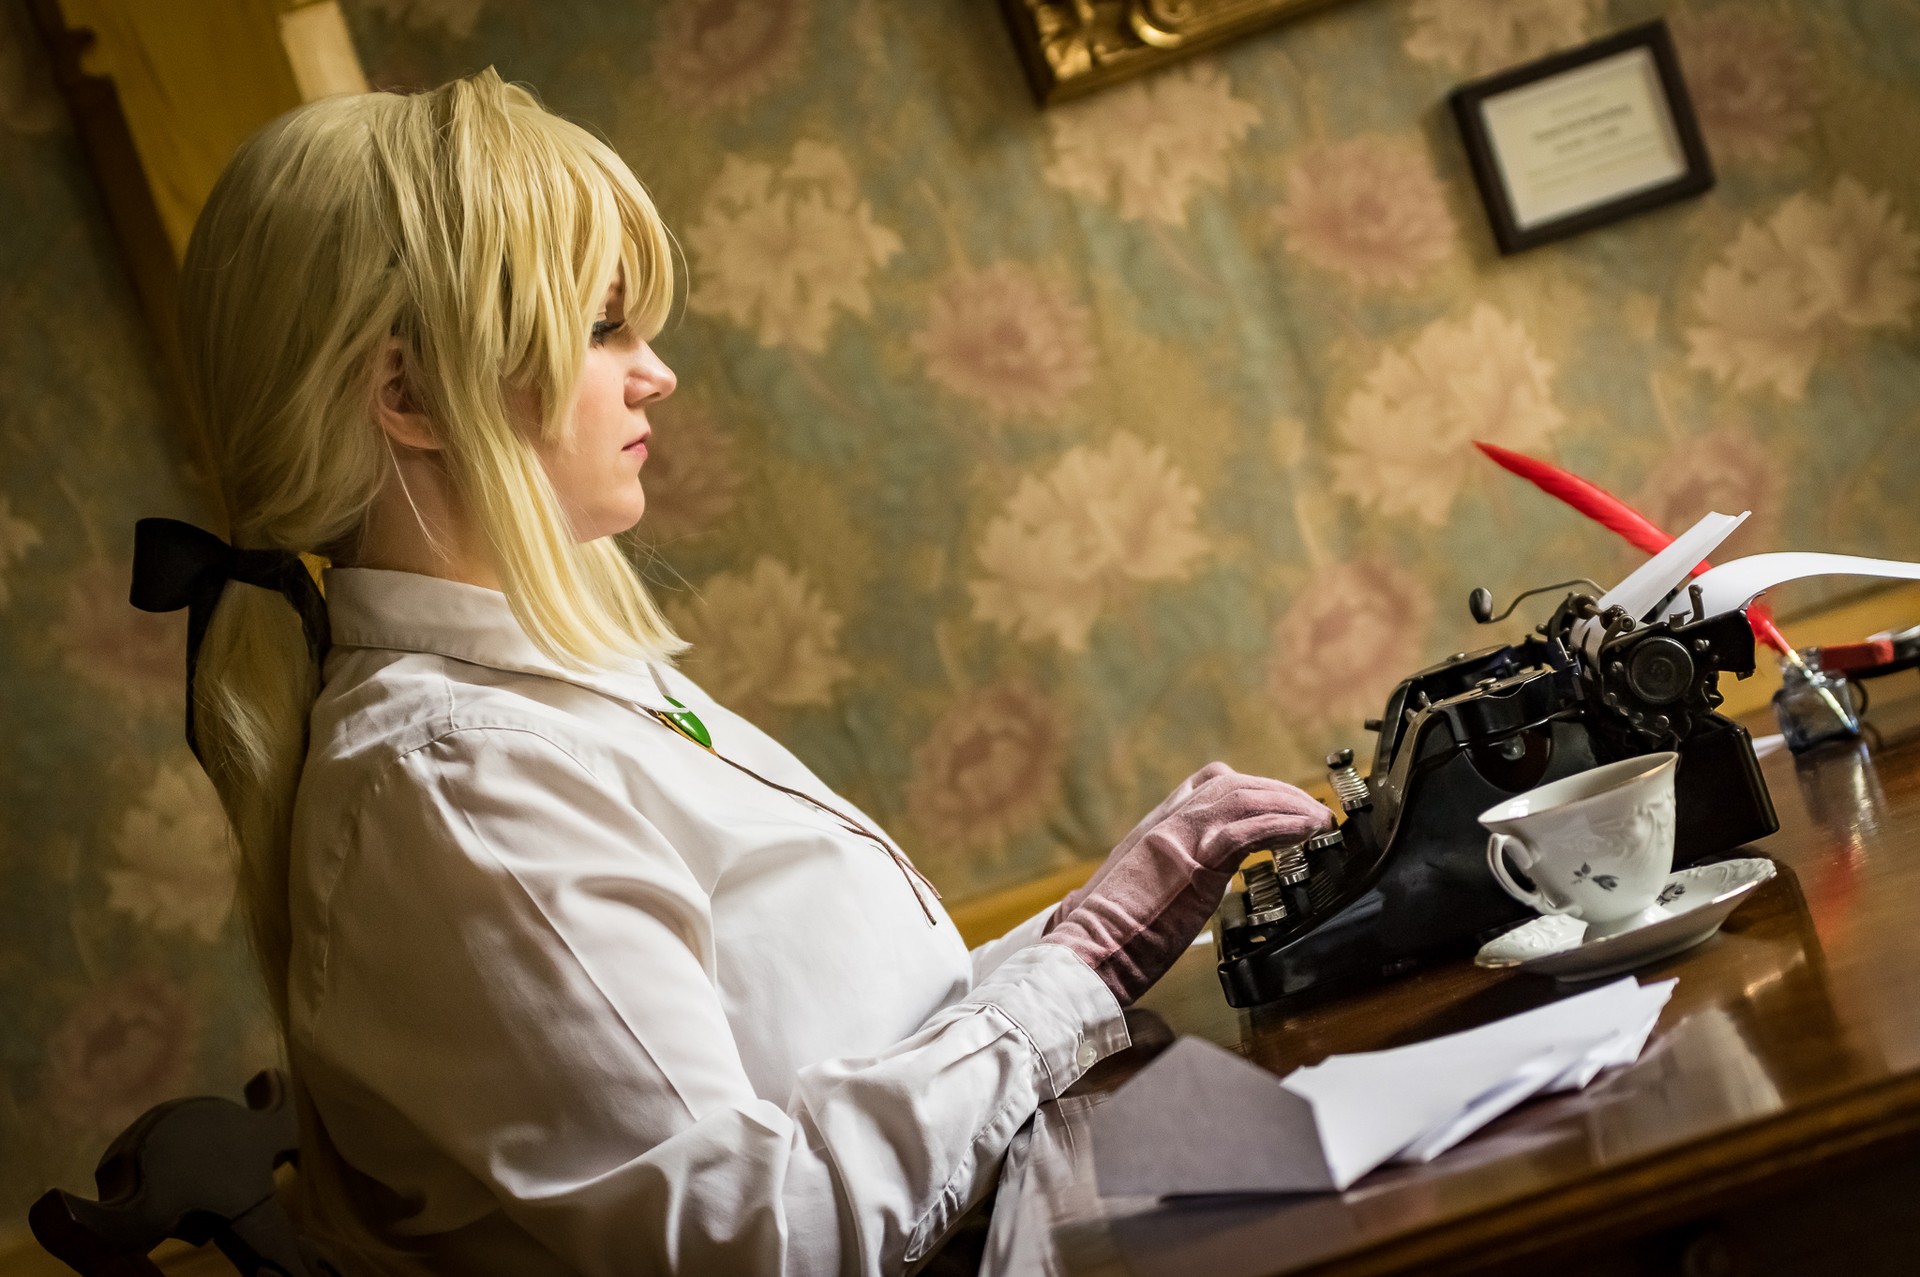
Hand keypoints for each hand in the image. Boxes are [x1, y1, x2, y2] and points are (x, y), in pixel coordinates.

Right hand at [1042, 768, 1333, 1005]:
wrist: (1086, 950)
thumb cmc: (1103, 939)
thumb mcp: (1131, 896)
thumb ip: (1157, 882)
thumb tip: (1174, 894)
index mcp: (1152, 830)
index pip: (1205, 785)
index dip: (1248, 789)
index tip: (1275, 804)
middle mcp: (1166, 823)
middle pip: (1231, 784)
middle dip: (1276, 793)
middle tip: (1308, 809)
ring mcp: (1179, 837)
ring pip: (1244, 797)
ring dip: (1289, 805)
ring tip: (1317, 820)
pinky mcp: (1195, 860)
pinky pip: (1250, 829)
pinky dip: (1285, 825)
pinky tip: (1307, 831)